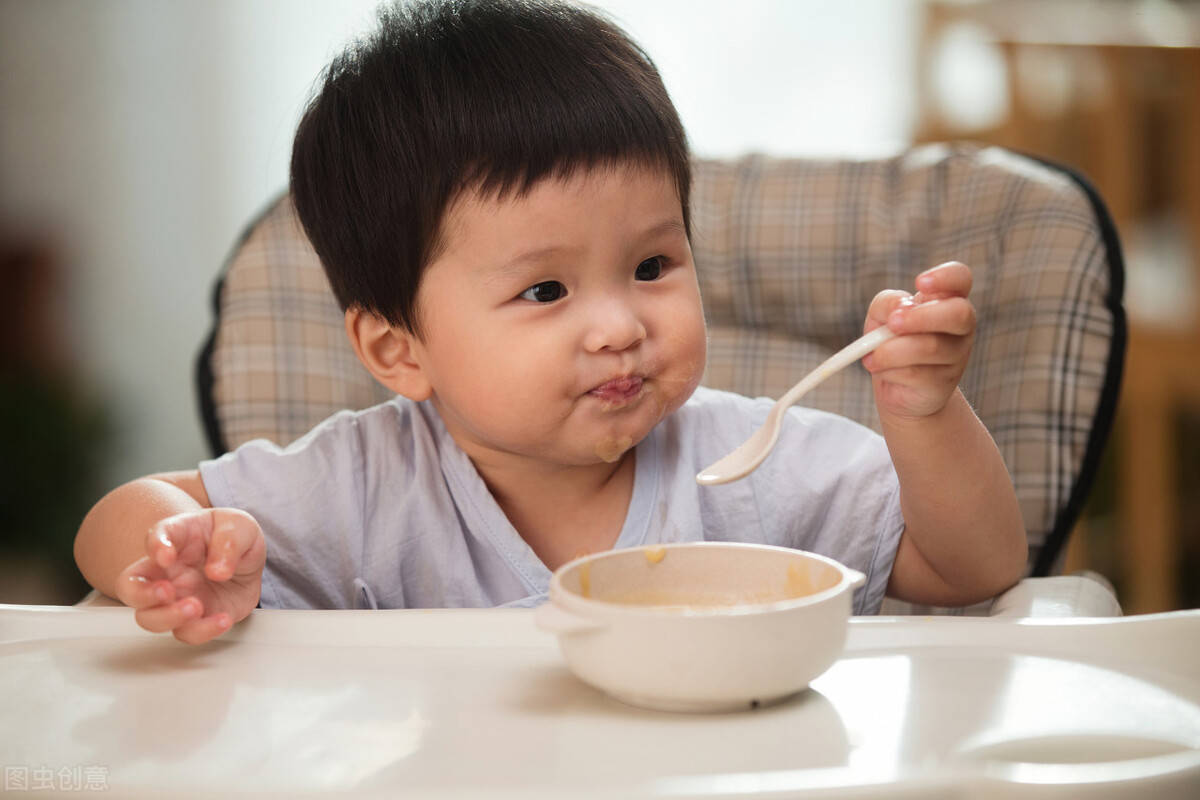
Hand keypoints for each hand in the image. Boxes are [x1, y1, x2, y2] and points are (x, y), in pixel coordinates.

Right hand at [115, 508, 265, 643]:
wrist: (252, 561)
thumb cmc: (235, 538)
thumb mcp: (240, 526)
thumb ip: (229, 543)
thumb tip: (217, 571)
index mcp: (177, 538)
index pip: (156, 537)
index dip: (155, 547)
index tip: (166, 555)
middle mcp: (167, 571)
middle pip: (131, 587)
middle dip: (142, 594)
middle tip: (166, 592)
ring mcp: (177, 598)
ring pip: (150, 618)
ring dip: (168, 618)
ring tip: (196, 607)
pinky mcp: (195, 619)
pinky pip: (188, 633)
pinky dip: (202, 631)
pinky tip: (223, 619)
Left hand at [861, 262, 975, 419]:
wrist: (897, 386)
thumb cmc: (892, 340)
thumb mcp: (881, 316)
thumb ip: (887, 304)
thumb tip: (900, 309)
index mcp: (947, 300)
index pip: (961, 278)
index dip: (945, 277)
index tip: (918, 284)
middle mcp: (960, 326)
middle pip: (959, 313)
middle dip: (921, 317)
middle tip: (892, 324)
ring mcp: (957, 355)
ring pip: (931, 347)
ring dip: (893, 350)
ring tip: (873, 356)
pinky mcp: (944, 383)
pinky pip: (917, 373)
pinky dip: (890, 371)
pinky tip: (882, 370)